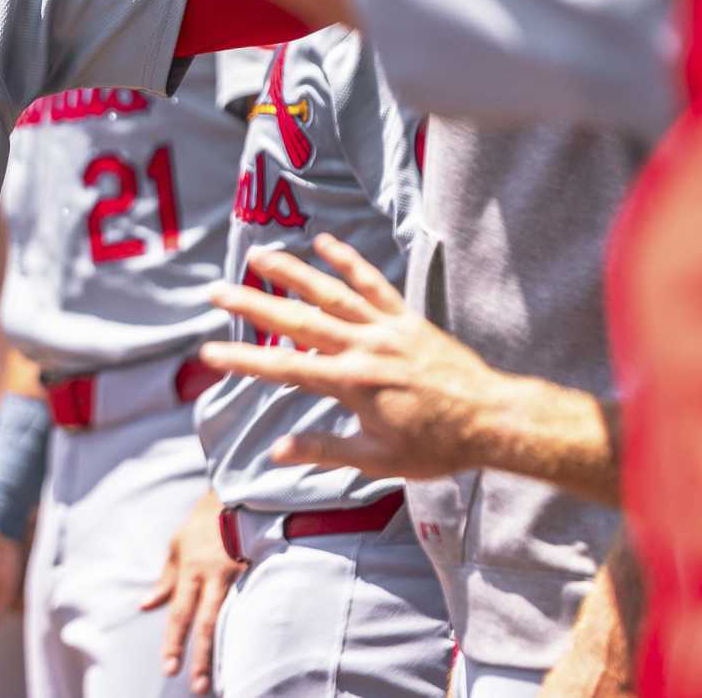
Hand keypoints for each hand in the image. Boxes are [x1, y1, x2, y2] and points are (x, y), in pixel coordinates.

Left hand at [140, 490, 240, 694]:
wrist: (237, 496)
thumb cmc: (203, 525)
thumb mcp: (177, 547)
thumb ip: (165, 580)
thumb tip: (146, 606)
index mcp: (191, 571)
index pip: (179, 613)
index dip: (174, 642)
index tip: (170, 668)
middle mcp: (214, 577)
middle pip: (205, 623)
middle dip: (201, 656)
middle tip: (198, 686)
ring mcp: (239, 576)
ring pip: (230, 619)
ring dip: (224, 649)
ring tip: (222, 678)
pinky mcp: (259, 572)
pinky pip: (253, 606)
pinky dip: (251, 629)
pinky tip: (253, 650)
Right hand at [198, 234, 508, 481]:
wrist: (493, 421)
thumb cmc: (436, 446)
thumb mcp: (376, 459)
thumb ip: (324, 449)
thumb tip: (277, 451)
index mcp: (350, 383)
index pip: (283, 368)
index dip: (243, 359)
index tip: (209, 352)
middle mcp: (362, 347)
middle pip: (296, 320)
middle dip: (252, 303)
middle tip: (216, 290)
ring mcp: (384, 328)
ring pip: (330, 293)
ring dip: (291, 271)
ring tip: (258, 255)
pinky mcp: (406, 319)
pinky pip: (373, 284)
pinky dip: (349, 261)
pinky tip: (325, 242)